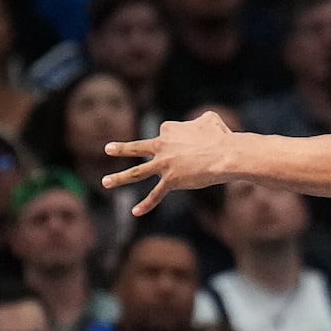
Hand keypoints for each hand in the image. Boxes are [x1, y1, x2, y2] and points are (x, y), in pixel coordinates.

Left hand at [105, 111, 236, 213]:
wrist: (225, 154)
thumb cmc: (220, 136)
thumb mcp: (209, 119)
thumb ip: (200, 119)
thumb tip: (202, 122)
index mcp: (169, 130)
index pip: (164, 134)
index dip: (177, 141)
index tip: (191, 145)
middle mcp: (162, 146)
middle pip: (137, 147)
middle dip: (121, 149)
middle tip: (107, 149)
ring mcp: (164, 164)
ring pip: (137, 172)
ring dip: (120, 178)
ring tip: (105, 182)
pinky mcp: (171, 180)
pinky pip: (155, 194)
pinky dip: (146, 204)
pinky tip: (134, 212)